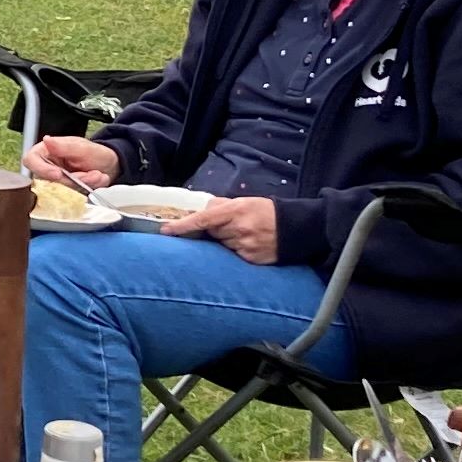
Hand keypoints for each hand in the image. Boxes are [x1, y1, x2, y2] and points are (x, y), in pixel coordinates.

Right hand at [27, 136, 119, 189]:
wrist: (109, 165)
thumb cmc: (95, 153)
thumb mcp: (82, 147)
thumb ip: (64, 147)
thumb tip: (46, 140)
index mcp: (46, 151)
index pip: (31, 160)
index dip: (42, 169)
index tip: (58, 174)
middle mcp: (47, 166)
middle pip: (47, 180)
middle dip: (73, 179)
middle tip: (91, 174)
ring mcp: (55, 181)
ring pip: (61, 190)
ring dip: (82, 184)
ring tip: (97, 175)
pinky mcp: (64, 192)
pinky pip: (70, 197)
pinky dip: (85, 190)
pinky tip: (94, 181)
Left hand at [158, 193, 278, 262]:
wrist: (296, 228)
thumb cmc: (267, 212)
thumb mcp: (245, 201)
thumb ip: (221, 205)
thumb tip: (201, 209)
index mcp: (235, 211)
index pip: (202, 219)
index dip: (182, 226)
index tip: (166, 230)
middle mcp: (239, 229)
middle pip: (211, 233)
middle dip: (215, 231)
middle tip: (230, 226)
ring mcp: (245, 246)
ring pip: (221, 245)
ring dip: (226, 241)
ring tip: (245, 234)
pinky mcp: (250, 259)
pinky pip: (233, 256)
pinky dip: (237, 250)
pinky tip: (250, 244)